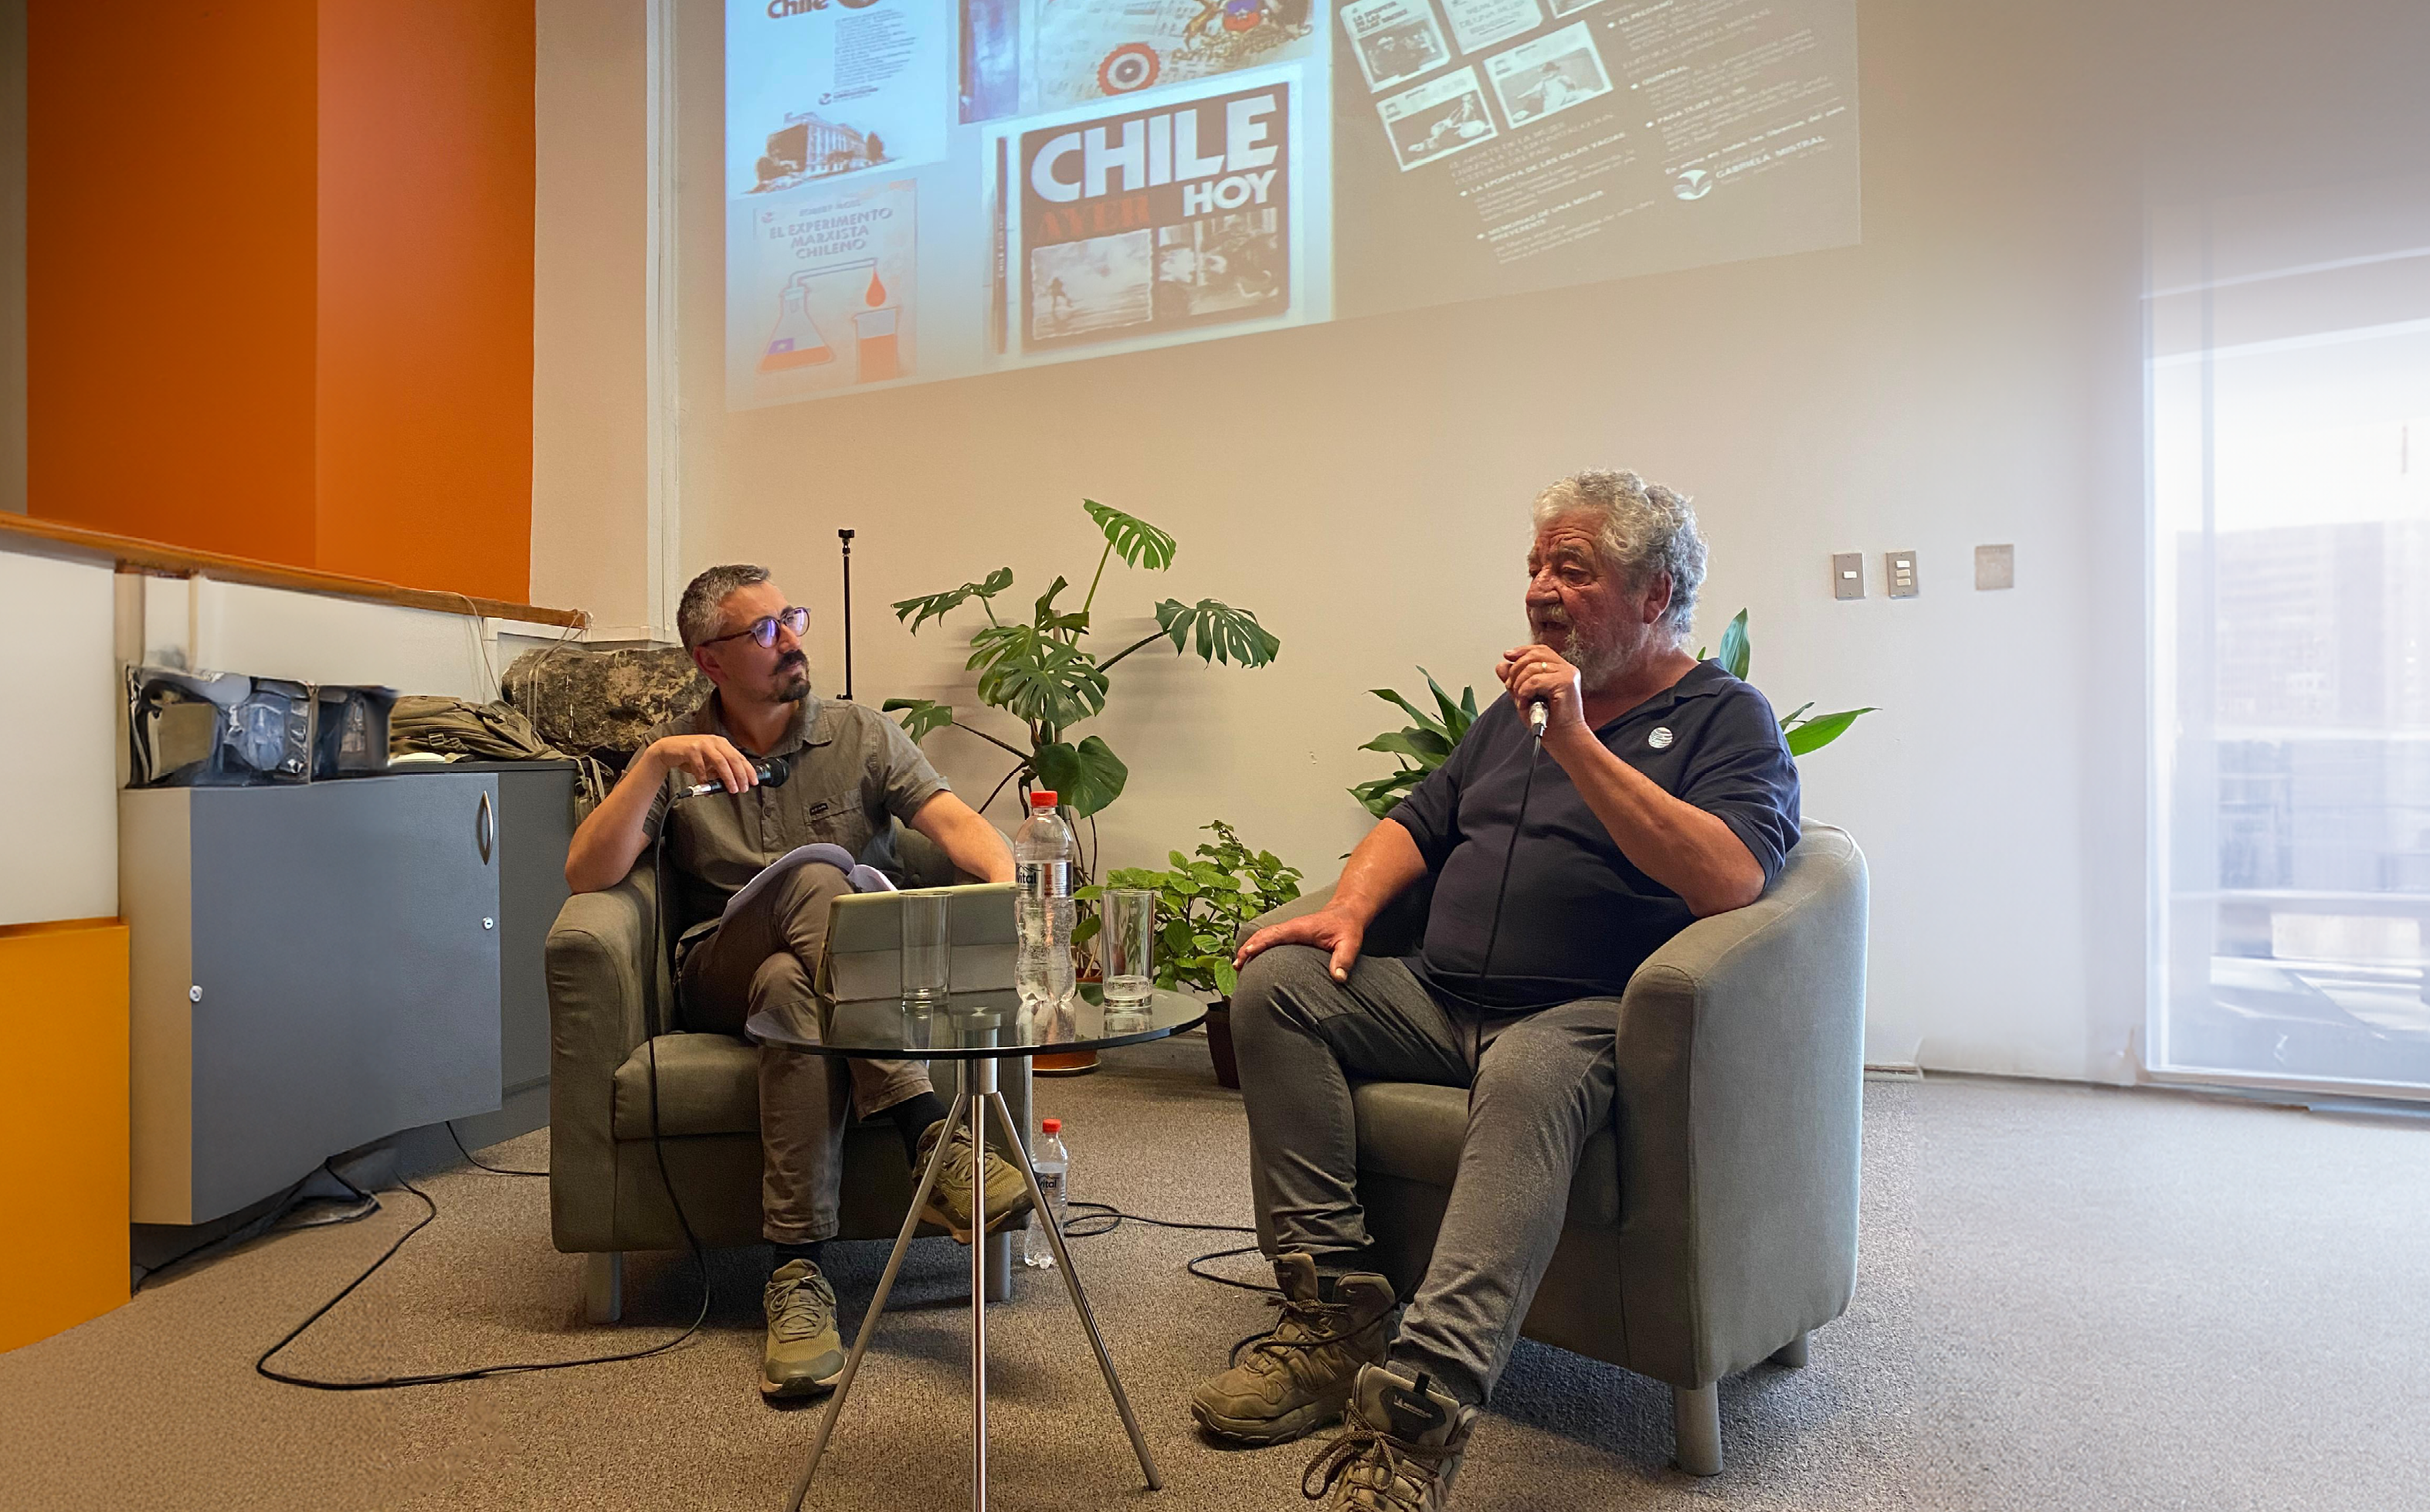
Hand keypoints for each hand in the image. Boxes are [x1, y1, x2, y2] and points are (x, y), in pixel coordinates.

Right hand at [648, 733, 758, 793]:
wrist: (668, 750)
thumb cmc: (690, 756)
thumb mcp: (709, 763)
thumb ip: (720, 770)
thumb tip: (733, 783)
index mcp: (722, 744)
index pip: (739, 757)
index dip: (748, 770)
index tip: (754, 781)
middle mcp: (714, 742)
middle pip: (733, 759)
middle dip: (741, 775)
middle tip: (744, 788)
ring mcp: (702, 744)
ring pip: (720, 761)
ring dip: (728, 777)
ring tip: (732, 789)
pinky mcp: (690, 749)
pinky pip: (700, 766)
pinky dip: (704, 778)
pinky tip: (706, 786)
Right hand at [1235, 905, 1367, 984]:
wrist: (1348, 912)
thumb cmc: (1348, 926)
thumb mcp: (1350, 943)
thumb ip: (1344, 959)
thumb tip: (1338, 977)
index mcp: (1300, 928)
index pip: (1274, 934)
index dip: (1259, 944)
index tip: (1246, 955)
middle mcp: (1291, 927)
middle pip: (1262, 935)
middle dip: (1248, 948)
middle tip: (1237, 966)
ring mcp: (1290, 930)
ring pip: (1264, 936)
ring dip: (1250, 947)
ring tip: (1239, 964)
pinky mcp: (1291, 934)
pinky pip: (1270, 938)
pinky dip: (1258, 946)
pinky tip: (1253, 958)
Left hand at [1497, 643, 1584, 735]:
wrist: (1563, 739)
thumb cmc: (1549, 721)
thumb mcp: (1525, 697)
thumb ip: (1515, 680)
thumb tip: (1501, 665)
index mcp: (1560, 669)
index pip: (1539, 650)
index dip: (1522, 651)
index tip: (1507, 656)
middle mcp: (1566, 669)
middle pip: (1534, 655)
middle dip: (1515, 670)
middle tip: (1512, 688)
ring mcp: (1568, 674)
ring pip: (1532, 668)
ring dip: (1519, 685)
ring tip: (1522, 700)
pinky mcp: (1566, 683)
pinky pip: (1535, 680)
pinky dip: (1525, 691)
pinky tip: (1527, 702)